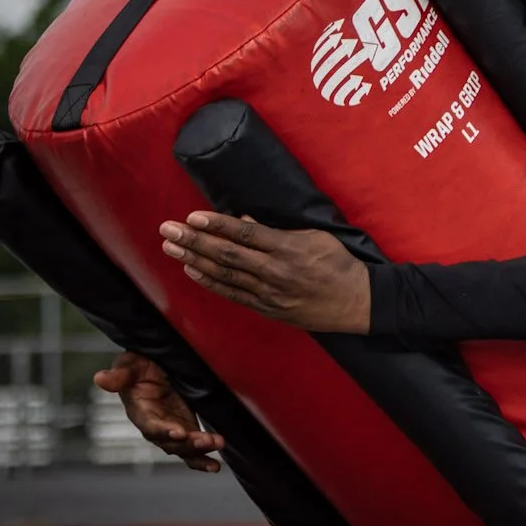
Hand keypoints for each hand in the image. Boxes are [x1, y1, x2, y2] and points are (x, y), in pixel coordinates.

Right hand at [92, 351, 225, 472]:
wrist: (155, 367)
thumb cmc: (139, 367)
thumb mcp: (129, 365)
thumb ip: (119, 374)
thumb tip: (100, 378)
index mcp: (140, 412)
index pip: (150, 425)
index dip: (163, 430)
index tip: (178, 431)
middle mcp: (155, 427)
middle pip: (170, 442)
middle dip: (188, 444)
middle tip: (206, 441)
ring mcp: (172, 430)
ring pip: (184, 448)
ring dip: (200, 450)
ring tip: (218, 444)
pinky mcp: (187, 430)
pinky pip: (193, 449)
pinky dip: (203, 458)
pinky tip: (216, 466)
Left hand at [159, 211, 371, 333]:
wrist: (357, 302)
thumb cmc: (340, 265)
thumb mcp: (316, 238)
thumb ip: (280, 231)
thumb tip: (247, 222)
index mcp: (289, 248)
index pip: (246, 234)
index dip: (217, 225)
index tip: (193, 216)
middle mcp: (276, 271)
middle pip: (227, 253)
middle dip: (194, 240)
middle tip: (168, 229)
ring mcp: (270, 292)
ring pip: (225, 273)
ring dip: (194, 258)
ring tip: (171, 246)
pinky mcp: (268, 308)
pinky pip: (233, 293)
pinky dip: (210, 281)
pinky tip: (192, 270)